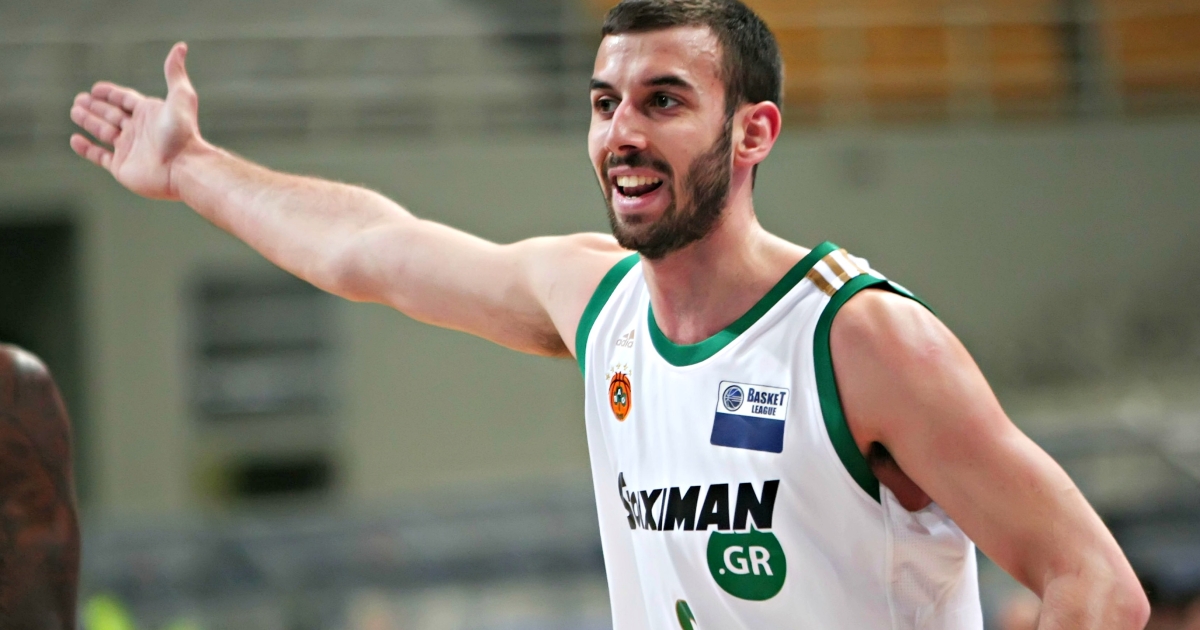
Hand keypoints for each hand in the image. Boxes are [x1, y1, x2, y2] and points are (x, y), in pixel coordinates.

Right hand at [69, 42, 200, 200]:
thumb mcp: (181, 96)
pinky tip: (75, 139)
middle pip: (112, 115)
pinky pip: (99, 156)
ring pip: (103, 132)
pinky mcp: (121, 167)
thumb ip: (174, 72)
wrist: (183, 167)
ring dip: (89, 121)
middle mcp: (139, 131)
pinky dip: (86, 148)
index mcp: (150, 114)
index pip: (126, 100)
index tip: (96, 88)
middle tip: (79, 99)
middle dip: (96, 107)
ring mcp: (129, 149)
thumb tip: (181, 46)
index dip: (111, 93)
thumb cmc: (182, 132)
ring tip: (74, 111)